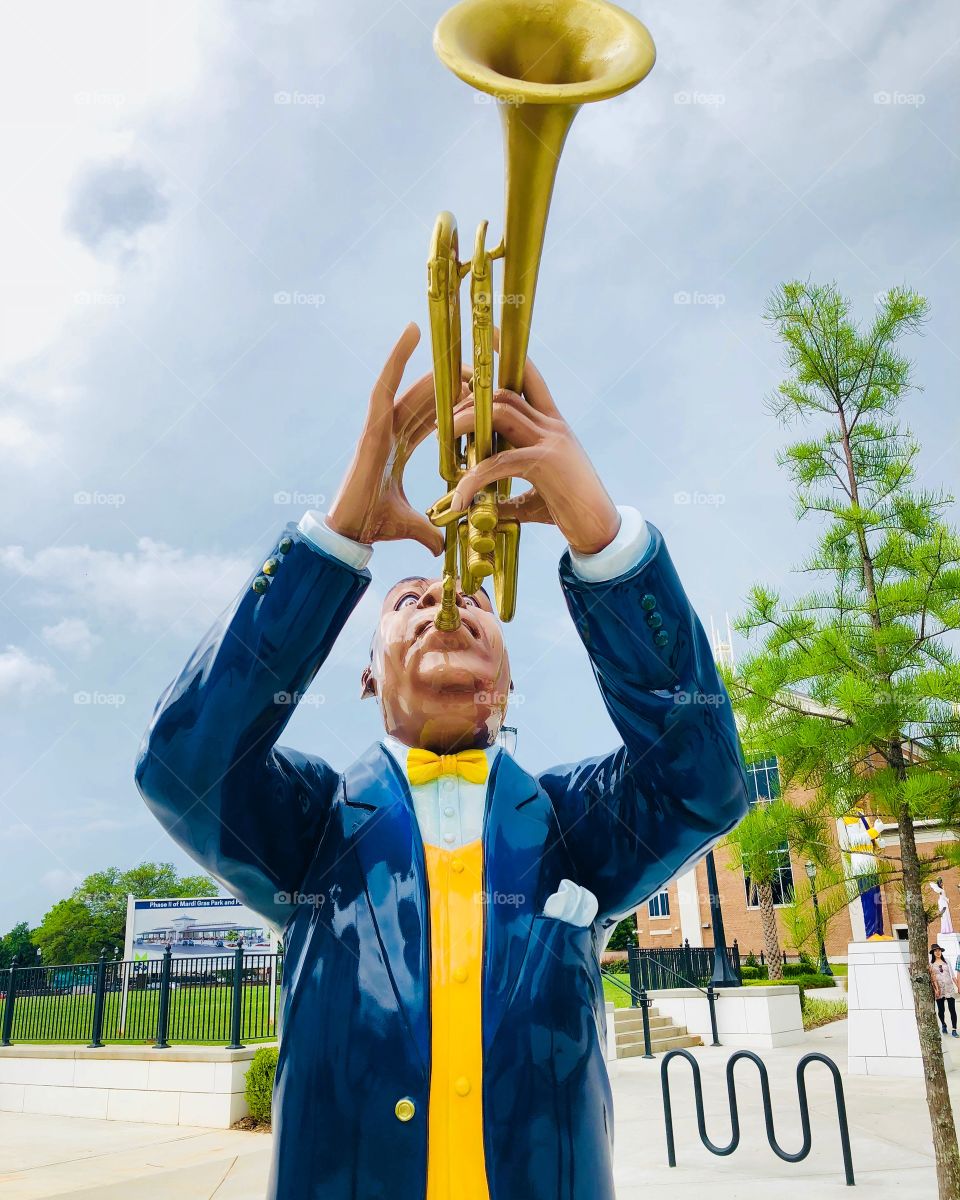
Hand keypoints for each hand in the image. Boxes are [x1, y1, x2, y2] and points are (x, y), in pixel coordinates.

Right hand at [327, 323, 456, 553]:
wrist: (351, 532)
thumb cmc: (373, 524)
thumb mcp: (410, 524)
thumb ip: (428, 531)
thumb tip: (441, 548)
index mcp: (397, 449)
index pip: (429, 419)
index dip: (450, 404)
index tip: (475, 391)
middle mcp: (389, 432)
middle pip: (423, 398)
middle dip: (447, 380)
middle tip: (473, 360)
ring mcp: (379, 426)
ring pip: (409, 385)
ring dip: (429, 362)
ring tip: (451, 338)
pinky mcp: (371, 426)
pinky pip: (385, 385)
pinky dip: (396, 358)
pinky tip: (412, 333)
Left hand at [449, 356, 619, 555]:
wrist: (600, 531)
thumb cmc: (571, 512)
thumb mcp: (536, 497)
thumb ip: (511, 494)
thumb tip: (489, 506)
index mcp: (553, 427)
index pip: (531, 380)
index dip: (511, 356)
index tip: (490, 337)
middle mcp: (553, 426)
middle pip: (504, 394)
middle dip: (469, 400)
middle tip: (441, 417)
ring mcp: (551, 441)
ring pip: (500, 414)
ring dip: (465, 423)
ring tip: (441, 441)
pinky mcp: (545, 463)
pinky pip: (499, 462)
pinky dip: (473, 479)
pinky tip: (459, 499)